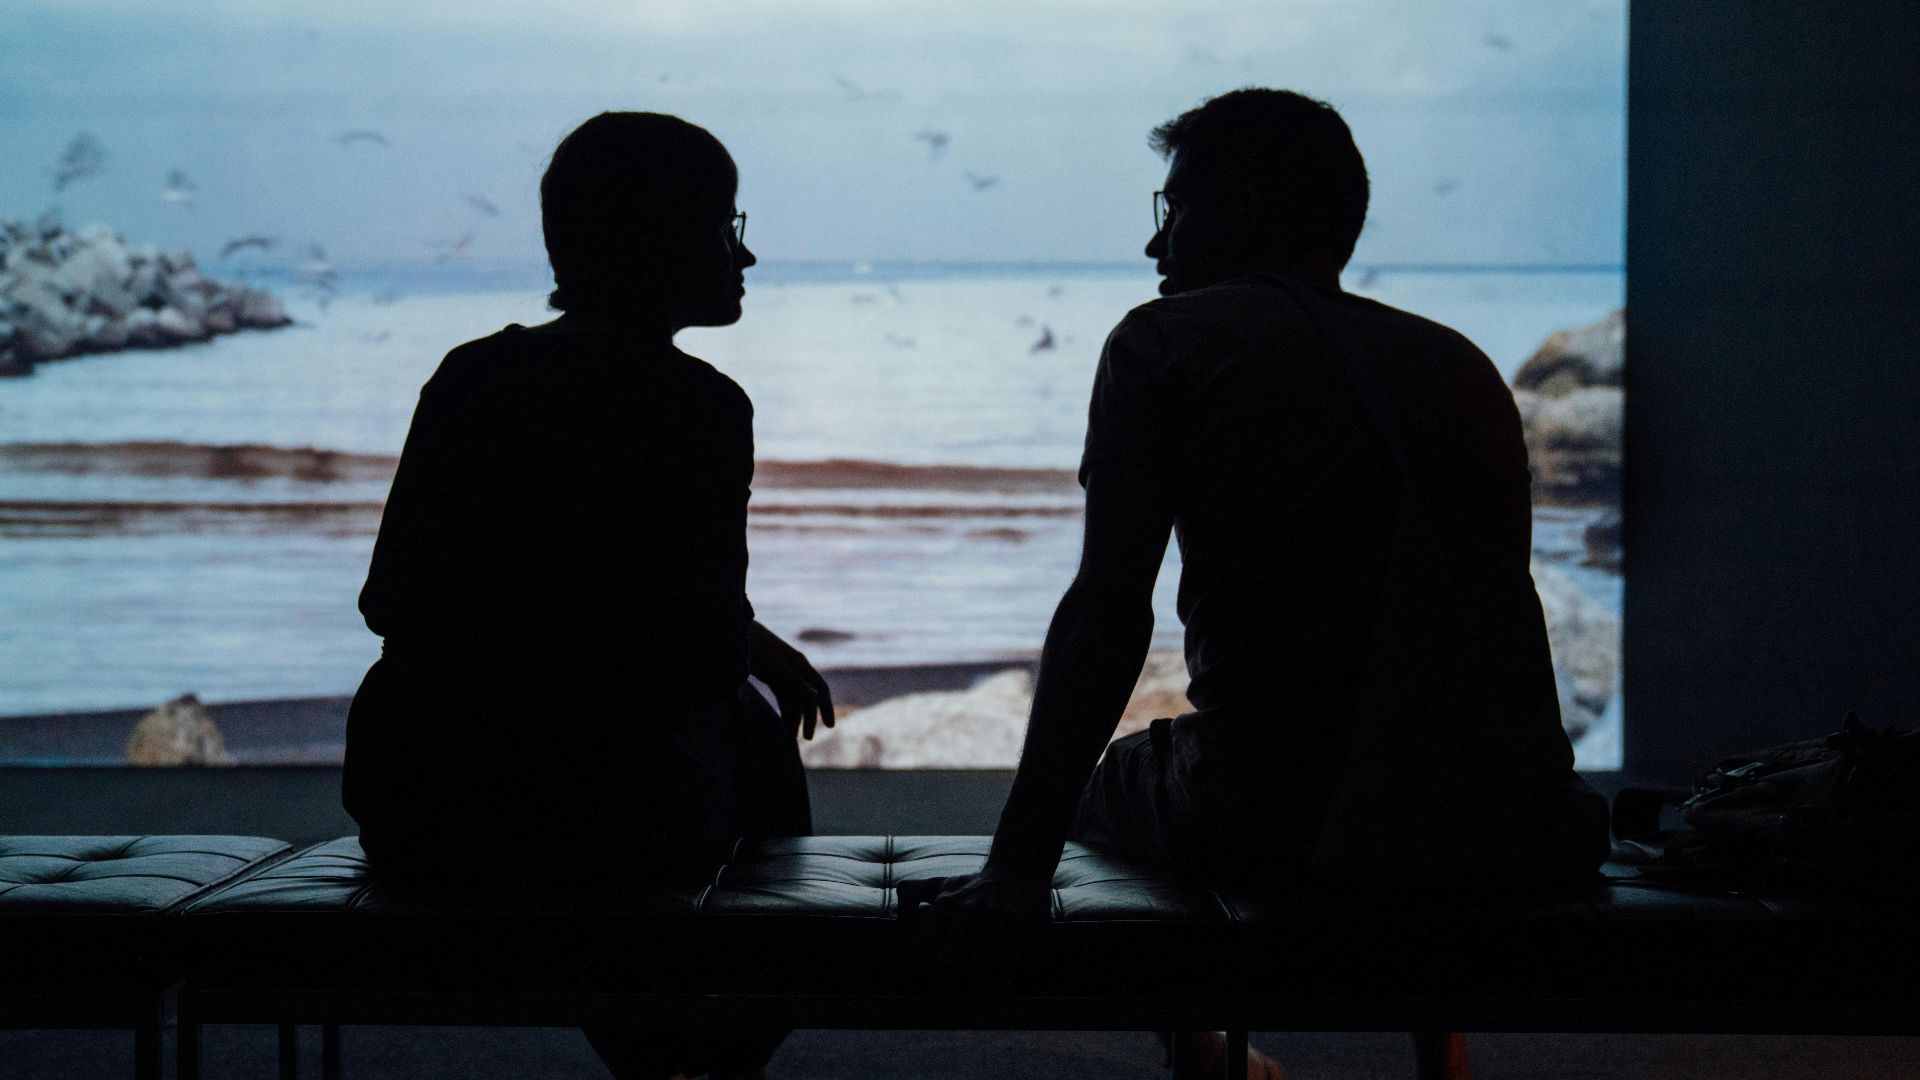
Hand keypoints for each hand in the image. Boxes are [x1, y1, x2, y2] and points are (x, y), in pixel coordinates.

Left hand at [747, 621, 834, 739]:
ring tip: (789, 736)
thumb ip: (793, 682)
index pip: (820, 688)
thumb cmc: (754, 647)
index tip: (830, 726)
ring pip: (794, 697)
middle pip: (807, 696)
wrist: (732, 631)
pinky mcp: (769, 672)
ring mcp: (781, 669)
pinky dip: (784, 707)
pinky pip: (782, 693)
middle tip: (805, 738)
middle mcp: (794, 667)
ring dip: (794, 715)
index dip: (826, 707)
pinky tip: (781, 719)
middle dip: (808, 717)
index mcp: (799, 664)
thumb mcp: (773, 667)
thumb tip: (815, 697)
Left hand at [897, 868, 1052, 989]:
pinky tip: (999, 983)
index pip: (923, 946)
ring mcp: (994, 916)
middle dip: (946, 982)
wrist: (1017, 868)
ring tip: (974, 991)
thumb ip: (913, 894)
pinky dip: (1000, 979)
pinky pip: (1006, 964)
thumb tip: (899, 919)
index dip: (921, 969)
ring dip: (974, 985)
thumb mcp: (941, 883)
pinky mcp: (1019, 924)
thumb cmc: (973, 884)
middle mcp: (967, 908)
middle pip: (947, 962)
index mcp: (945, 901)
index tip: (925, 980)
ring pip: (976, 966)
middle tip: (950, 992)